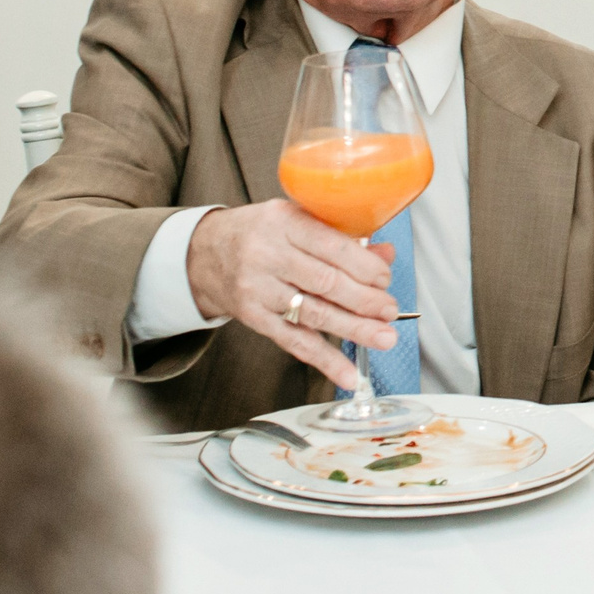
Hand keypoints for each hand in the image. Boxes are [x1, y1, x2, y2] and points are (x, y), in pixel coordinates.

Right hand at [186, 200, 402, 391]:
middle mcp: (267, 254)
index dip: (364, 266)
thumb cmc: (260, 233)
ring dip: (354, 330)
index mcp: (284, 221)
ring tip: (384, 338)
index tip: (385, 279)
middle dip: (365, 300)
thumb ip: (342, 236)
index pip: (331, 246)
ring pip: (313, 314)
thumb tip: (386, 255)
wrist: (202, 253)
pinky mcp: (253, 317)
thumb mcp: (296, 219)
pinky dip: (325, 360)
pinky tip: (347, 373)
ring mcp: (258, 288)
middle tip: (391, 312)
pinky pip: (294, 341)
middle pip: (325, 282)